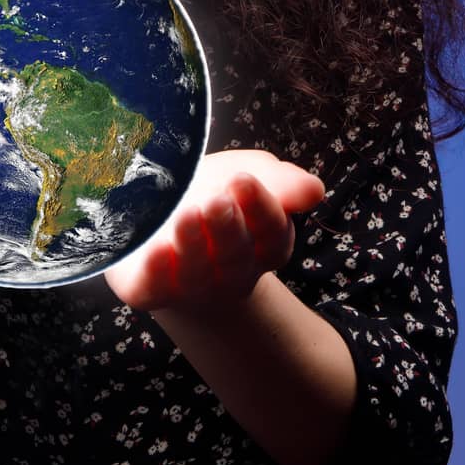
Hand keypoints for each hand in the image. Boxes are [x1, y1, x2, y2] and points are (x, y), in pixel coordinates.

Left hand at [103, 150, 326, 313]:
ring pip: (195, 272)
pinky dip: (155, 271)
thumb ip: (283, 183)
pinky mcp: (149, 290)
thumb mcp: (251, 174)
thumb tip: (315, 191)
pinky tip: (155, 248)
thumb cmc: (214, 190)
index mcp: (263, 245)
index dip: (259, 208)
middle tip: (217, 199)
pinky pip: (154, 288)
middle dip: (226, 229)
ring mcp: (190, 285)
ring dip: (191, 244)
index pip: (271, 232)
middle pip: (234, 256)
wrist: (161, 216)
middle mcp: (231, 272)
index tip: (243, 180)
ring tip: (185, 214)